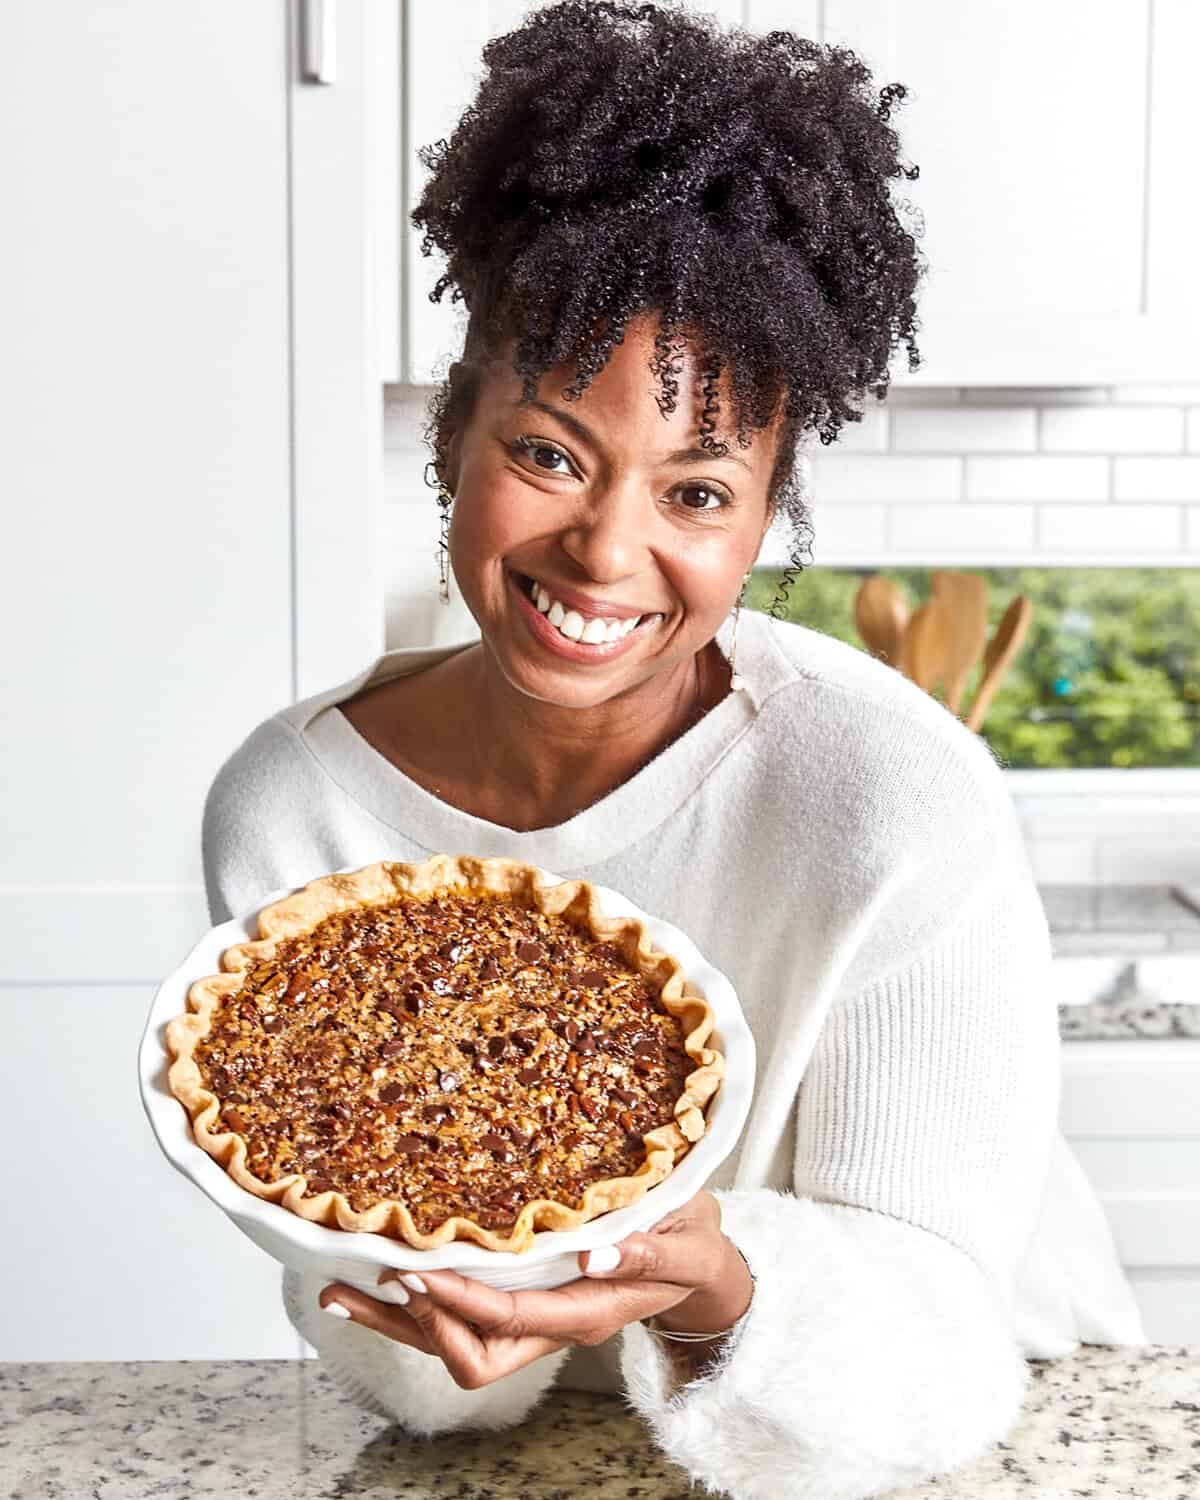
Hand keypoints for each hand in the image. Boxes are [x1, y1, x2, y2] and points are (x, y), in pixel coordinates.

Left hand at [317, 1189, 751, 1389]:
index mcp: (591, 1313)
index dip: (459, 1300)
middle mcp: (554, 1327)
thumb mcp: (688, 1238)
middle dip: (414, 1322)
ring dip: (397, 1320)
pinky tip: (382, 1276)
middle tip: (372, 1276)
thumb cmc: (694, 1246)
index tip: (416, 1269)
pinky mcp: (525, 1305)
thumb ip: (651, 1249)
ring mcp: (535, 1322)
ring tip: (342, 1285)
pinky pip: (461, 1319)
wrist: (700, 1267)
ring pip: (453, 1343)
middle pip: (469, 1354)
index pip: (512, 1319)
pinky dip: (416, 1305)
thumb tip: (595, 1255)